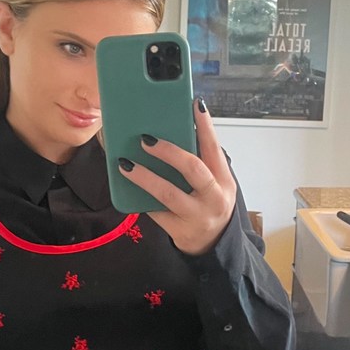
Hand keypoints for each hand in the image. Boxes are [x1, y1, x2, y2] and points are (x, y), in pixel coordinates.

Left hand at [118, 98, 236, 254]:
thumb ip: (201, 164)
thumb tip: (172, 135)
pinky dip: (141, 198)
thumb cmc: (209, 206)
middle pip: (192, 168)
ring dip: (144, 176)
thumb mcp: (215, 185)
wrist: (214, 245)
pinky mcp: (179, 231)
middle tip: (146, 139)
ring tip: (125, 164)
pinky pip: (156, 211)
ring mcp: (196, 216)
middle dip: (168, 151)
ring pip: (168, 193)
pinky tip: (127, 187)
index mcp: (224, 180)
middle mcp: (214, 197)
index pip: (214, 148)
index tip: (195, 104)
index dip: (205, 126)